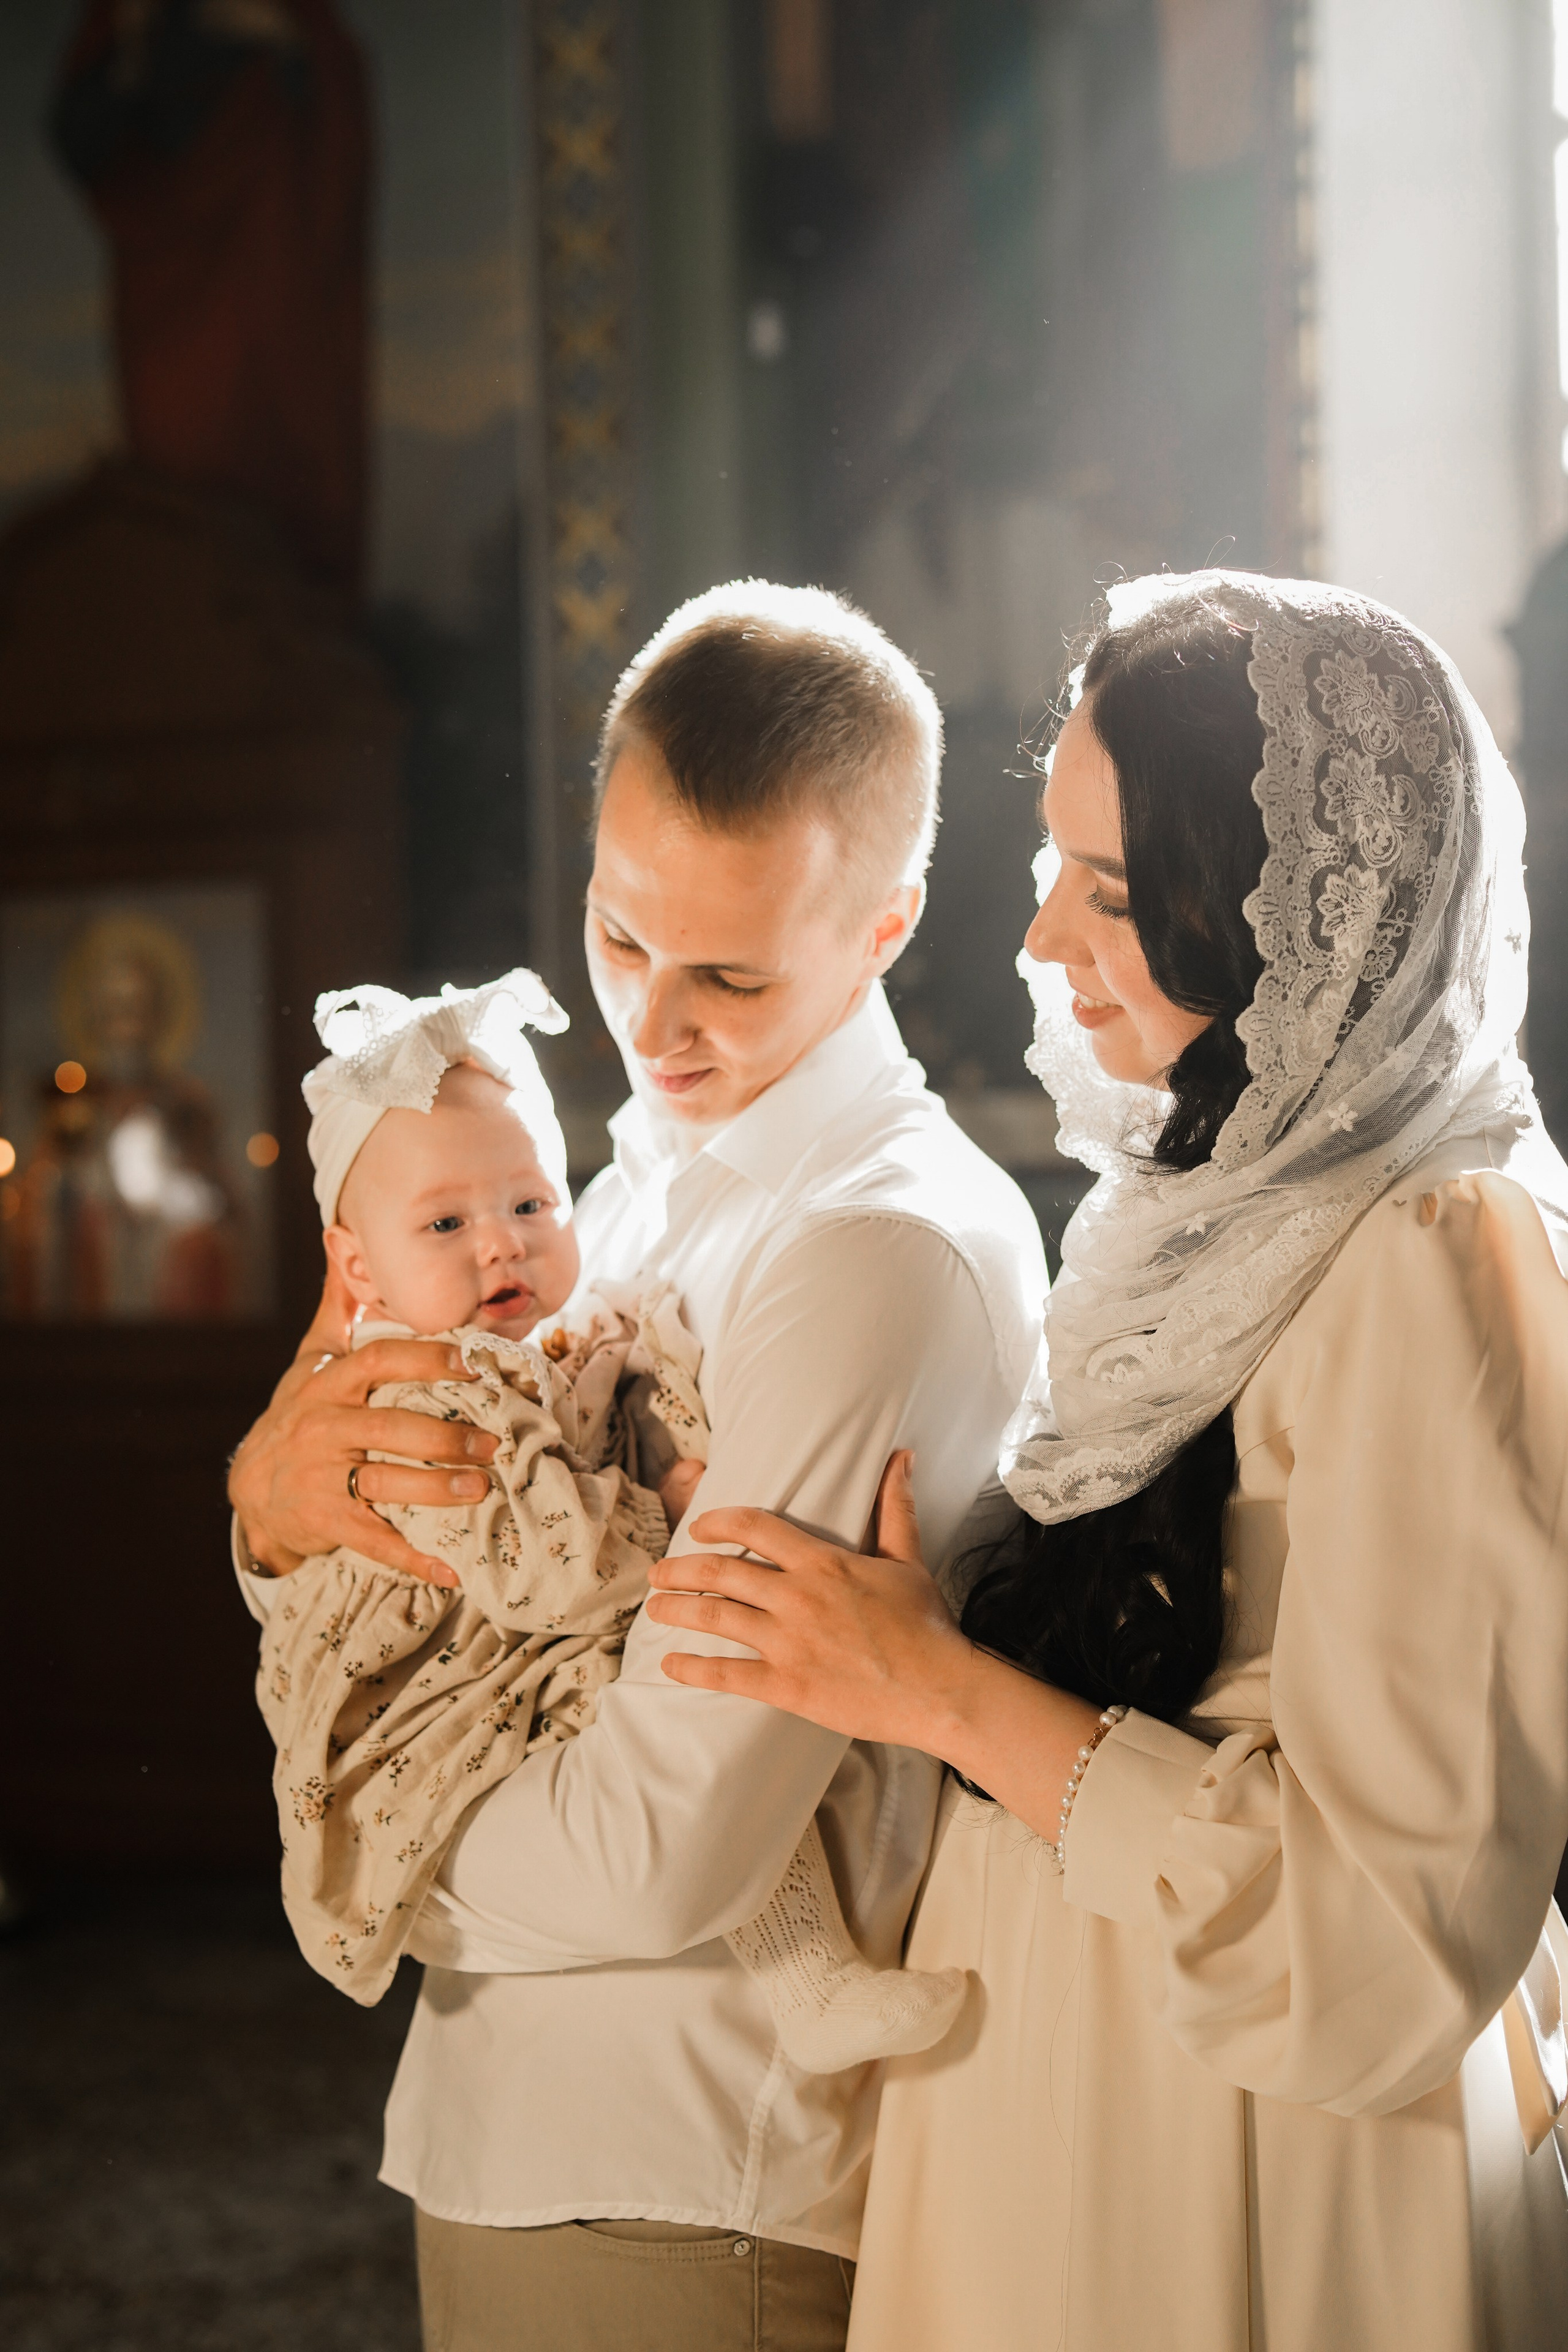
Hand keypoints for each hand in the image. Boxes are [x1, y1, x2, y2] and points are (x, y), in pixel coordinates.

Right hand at [227, 1272, 496, 1582]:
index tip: (469, 1360)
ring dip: (436, 1491)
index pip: (377, 1362)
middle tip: (494, 1442)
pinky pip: (375, 1540)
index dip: (423, 1358)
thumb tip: (341, 1239)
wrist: (251, 1490)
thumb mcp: (311, 1360)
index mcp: (328, 1384)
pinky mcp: (326, 1521)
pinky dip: (414, 1559)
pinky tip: (451, 1570)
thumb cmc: (297, 1415)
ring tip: (482, 1491)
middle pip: (389, 1427)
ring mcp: (322, 1477)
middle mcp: (324, 1428)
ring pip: (384, 1483)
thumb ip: (338, 1308)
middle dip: (445, 1436)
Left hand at [643, 1452, 982, 1754]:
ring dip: (676, 1609)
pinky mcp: (787, 1685)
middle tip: (658, 1572)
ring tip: (655, 1607)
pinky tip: (670, 1664)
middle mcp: (797, 1597)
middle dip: (679, 1568)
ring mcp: (788, 1642)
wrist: (940, 1689)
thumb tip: (902, 1457)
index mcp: (822, 1562)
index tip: (698, 1527)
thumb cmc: (926, 1625)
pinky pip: (726, 1674)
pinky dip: (692, 1668)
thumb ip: (896, 1506)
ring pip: (714, 1616)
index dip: (718, 1522)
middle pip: (720, 1572)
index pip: (755, 1527)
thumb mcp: (908, 1558)